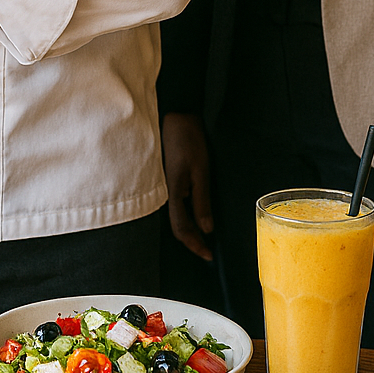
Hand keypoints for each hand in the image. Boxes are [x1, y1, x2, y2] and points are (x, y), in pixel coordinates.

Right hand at [162, 112, 213, 260]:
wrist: (177, 117)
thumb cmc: (189, 141)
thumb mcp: (201, 170)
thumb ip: (202, 200)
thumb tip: (207, 229)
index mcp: (173, 191)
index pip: (181, 228)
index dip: (194, 244)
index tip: (208, 256)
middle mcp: (166, 192)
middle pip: (176, 226)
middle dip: (191, 241)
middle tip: (207, 251)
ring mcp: (165, 186)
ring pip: (175, 216)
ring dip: (189, 230)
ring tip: (204, 239)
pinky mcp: (169, 180)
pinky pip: (176, 205)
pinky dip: (187, 217)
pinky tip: (197, 217)